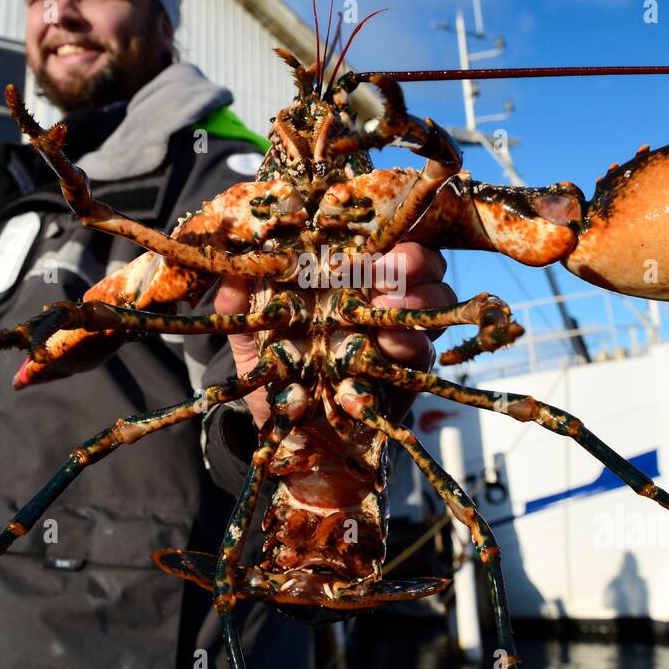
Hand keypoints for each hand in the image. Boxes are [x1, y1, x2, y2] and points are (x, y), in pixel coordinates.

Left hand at [215, 241, 455, 429]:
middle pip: (423, 261)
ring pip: (436, 298)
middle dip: (414, 258)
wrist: (292, 438)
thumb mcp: (249, 339)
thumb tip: (232, 270)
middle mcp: (381, 298)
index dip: (382, 230)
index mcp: (347, 278)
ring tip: (387, 307)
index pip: (379, 238)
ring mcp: (401, 332)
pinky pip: (427, 348)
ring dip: (418, 297)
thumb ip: (239, 306)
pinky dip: (414, 342)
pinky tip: (391, 342)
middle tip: (389, 269)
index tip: (364, 236)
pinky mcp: (411, 371)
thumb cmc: (275, 376)